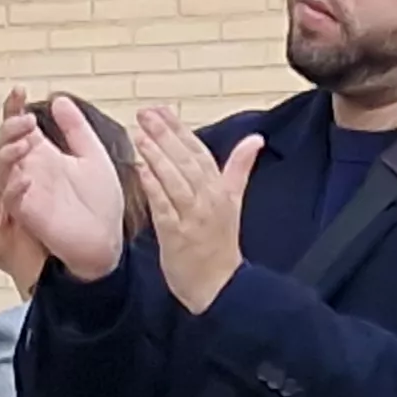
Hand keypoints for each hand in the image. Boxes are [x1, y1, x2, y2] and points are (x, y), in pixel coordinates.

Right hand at [0, 94, 131, 280]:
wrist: (108, 240)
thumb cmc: (101, 202)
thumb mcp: (93, 156)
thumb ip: (76, 129)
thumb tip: (59, 98)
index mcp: (42, 154)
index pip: (17, 126)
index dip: (12, 107)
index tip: (20, 90)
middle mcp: (28, 170)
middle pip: (0, 142)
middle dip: (8, 127)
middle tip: (27, 120)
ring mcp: (24, 193)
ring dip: (6, 152)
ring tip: (27, 141)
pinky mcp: (27, 216)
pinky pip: (10, 200)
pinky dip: (14, 187)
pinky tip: (28, 176)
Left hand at [131, 105, 258, 314]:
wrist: (219, 286)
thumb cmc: (221, 245)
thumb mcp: (235, 201)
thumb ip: (240, 167)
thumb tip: (256, 139)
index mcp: (220, 190)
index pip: (200, 152)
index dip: (181, 130)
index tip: (163, 110)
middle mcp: (207, 200)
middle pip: (187, 161)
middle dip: (166, 135)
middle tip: (147, 114)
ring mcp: (192, 218)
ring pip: (176, 180)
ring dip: (158, 156)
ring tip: (140, 135)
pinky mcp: (176, 236)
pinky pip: (164, 207)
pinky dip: (154, 187)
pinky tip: (141, 170)